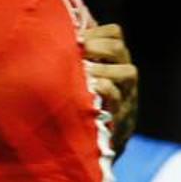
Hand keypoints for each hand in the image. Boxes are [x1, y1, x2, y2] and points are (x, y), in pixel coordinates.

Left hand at [83, 22, 138, 151]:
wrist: (92, 149)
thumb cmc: (77, 109)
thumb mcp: (76, 81)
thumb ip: (71, 59)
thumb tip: (53, 36)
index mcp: (112, 62)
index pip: (114, 34)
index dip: (98, 32)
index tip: (76, 38)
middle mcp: (123, 77)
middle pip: (120, 49)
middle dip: (99, 46)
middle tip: (78, 50)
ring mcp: (126, 98)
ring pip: (127, 73)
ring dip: (103, 68)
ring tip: (85, 71)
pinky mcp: (123, 118)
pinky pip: (120, 100)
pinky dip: (106, 90)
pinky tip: (91, 88)